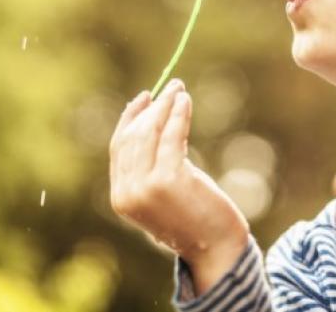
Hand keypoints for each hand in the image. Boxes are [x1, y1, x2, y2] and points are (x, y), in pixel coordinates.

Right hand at [109, 79, 248, 267]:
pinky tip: (185, 101)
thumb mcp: (163, 193)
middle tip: (169, 87)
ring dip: (165, 106)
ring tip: (179, 90)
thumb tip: (155, 119)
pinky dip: (178, 114)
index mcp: (121, 197)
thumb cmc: (195, 219)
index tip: (144, 98)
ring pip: (149, 133)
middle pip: (133, 136)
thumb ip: (150, 167)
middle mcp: (127, 193)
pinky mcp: (168, 179)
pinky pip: (171, 136)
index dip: (130, 119)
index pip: (118, 147)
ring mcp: (145, 187)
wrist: (217, 250)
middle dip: (151, 108)